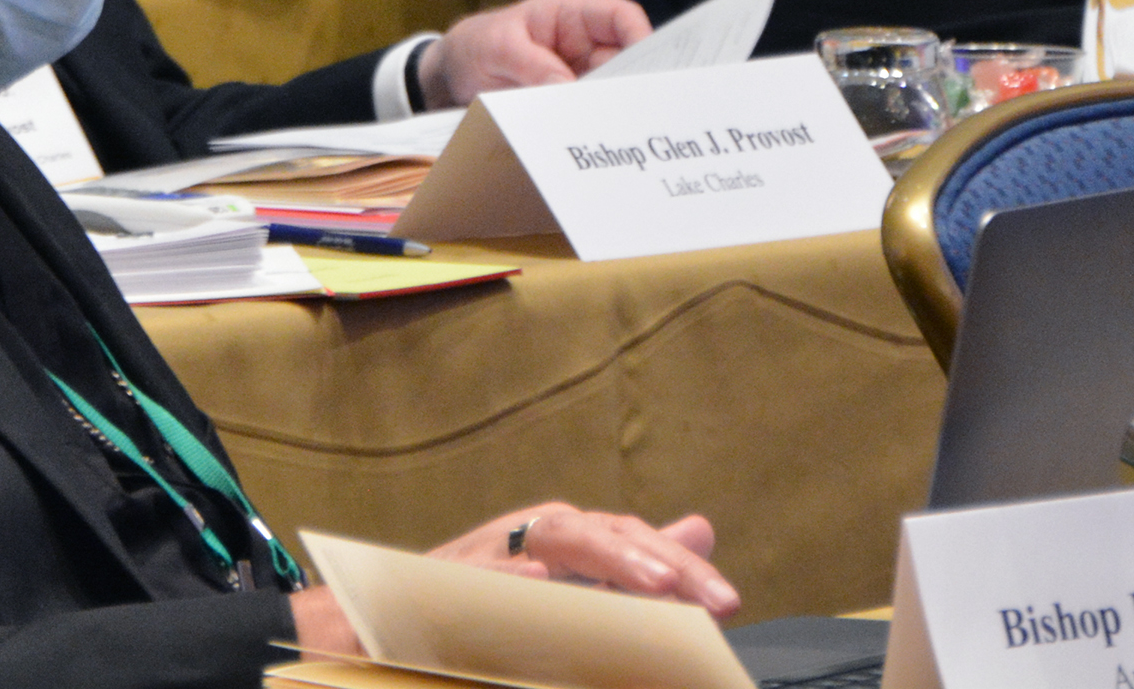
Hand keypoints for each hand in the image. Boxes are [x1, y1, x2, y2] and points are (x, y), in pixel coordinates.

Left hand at [416, 0, 650, 107]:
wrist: (454, 76)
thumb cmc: (477, 46)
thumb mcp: (496, 48)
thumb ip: (530, 64)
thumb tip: (568, 86)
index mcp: (571, 14)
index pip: (620, 16)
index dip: (640, 36)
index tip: (647, 67)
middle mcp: (585, 44)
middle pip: (627, 60)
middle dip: (634, 82)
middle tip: (635, 109)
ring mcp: (582, 75)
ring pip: (614, 92)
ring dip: (613, 109)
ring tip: (613, 130)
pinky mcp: (573, 103)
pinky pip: (593, 113)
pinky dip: (595, 125)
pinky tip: (594, 140)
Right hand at [430, 505, 738, 617]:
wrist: (404, 600)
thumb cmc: (496, 591)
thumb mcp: (572, 575)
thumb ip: (632, 559)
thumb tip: (702, 528)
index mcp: (571, 535)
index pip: (637, 540)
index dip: (685, 568)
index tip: (729, 604)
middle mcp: (540, 530)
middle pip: (609, 533)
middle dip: (665, 563)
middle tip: (713, 600)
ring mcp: (498, 547)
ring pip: (561, 539)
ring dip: (610, 558)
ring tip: (657, 584)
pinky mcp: (457, 572)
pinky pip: (488, 572)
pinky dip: (512, 573)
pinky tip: (540, 580)